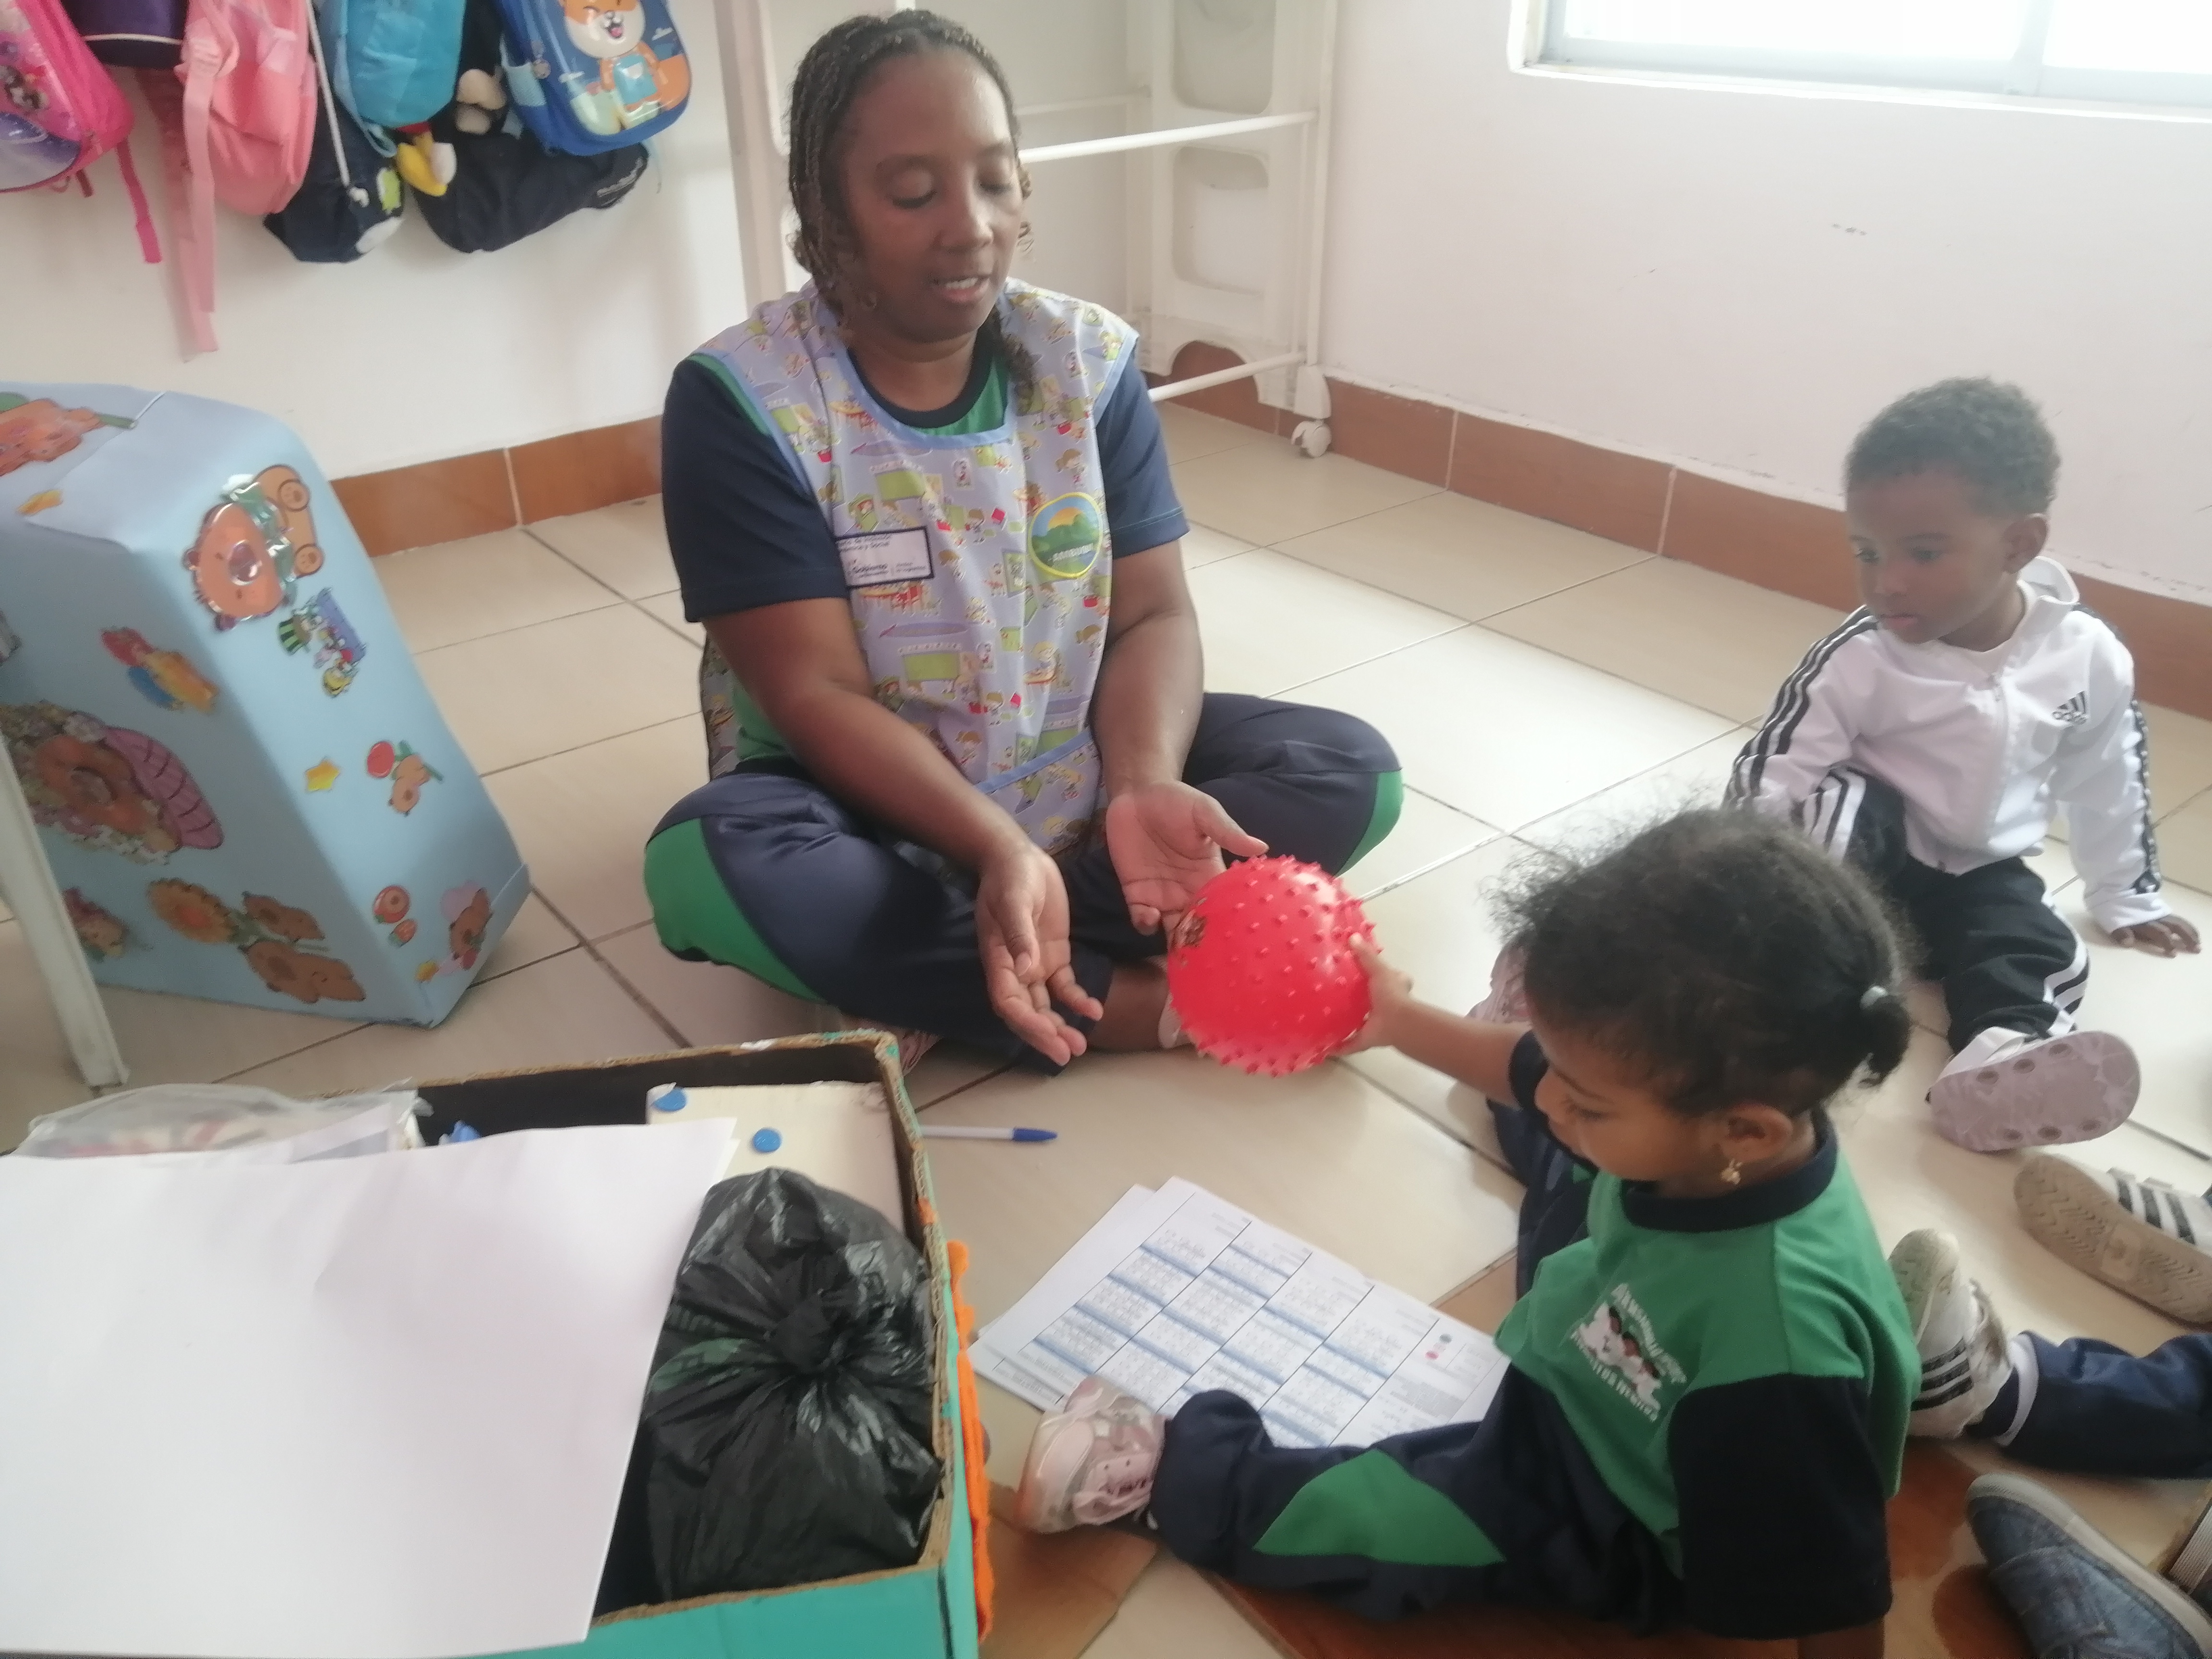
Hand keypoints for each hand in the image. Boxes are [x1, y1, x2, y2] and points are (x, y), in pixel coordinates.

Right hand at [975, 843, 1103, 1064]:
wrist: (1019, 857)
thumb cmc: (1011, 877)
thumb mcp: (1014, 900)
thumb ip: (1019, 934)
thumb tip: (1025, 970)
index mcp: (998, 960)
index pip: (1008, 1002)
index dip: (1026, 1024)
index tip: (1049, 1038)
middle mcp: (1015, 969)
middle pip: (1027, 1012)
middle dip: (1044, 1035)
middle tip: (1067, 1054)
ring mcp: (1035, 964)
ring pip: (1045, 1005)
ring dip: (1059, 1026)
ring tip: (1080, 1045)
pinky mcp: (1054, 955)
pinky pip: (1064, 986)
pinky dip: (1076, 1001)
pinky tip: (1094, 1011)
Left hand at [1104, 782, 1267, 933]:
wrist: (1137, 795)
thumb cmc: (1176, 800)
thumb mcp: (1204, 811)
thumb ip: (1227, 831)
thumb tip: (1261, 847)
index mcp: (1210, 875)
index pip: (1224, 907)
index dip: (1229, 924)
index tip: (1236, 940)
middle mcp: (1189, 891)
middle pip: (1199, 927)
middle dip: (1202, 944)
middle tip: (1206, 958)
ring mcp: (1162, 896)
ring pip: (1172, 930)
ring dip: (1175, 942)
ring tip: (1179, 948)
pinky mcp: (1137, 895)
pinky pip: (1142, 920)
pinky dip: (1145, 924)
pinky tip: (1148, 916)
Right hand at [1341, 936, 1413, 1053]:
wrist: (1396, 1023)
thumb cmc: (1390, 994)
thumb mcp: (1379, 969)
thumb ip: (1365, 955)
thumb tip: (1352, 937)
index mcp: (1394, 988)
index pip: (1394, 978)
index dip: (1386, 974)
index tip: (1370, 971)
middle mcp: (1388, 1006)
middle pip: (1376, 1000)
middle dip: (1364, 998)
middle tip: (1342, 992)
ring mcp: (1378, 1023)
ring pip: (1363, 1021)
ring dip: (1351, 1021)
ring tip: (1330, 1015)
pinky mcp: (1368, 1039)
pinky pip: (1352, 1043)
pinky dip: (1341, 1046)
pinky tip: (1327, 1045)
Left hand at [2110, 916, 2201, 956]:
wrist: (2115, 888)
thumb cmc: (2111, 907)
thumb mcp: (2110, 920)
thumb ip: (2120, 932)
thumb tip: (2128, 943)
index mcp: (2142, 922)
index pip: (2158, 933)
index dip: (2166, 943)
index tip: (2173, 954)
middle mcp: (2154, 918)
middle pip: (2173, 927)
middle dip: (2185, 938)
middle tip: (2196, 949)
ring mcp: (2158, 913)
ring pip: (2178, 922)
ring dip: (2189, 933)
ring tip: (2198, 943)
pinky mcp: (2160, 910)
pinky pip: (2177, 918)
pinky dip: (2186, 925)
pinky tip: (2191, 931)